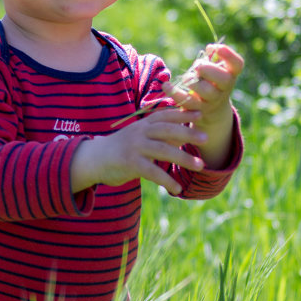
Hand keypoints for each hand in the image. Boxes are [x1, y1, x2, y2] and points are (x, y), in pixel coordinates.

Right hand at [70, 107, 208, 196]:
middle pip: (167, 130)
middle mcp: (139, 132)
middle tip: (206, 137)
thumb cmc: (120, 149)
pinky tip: (177, 189)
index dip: (182, 112)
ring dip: (183, 158)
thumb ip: (159, 136)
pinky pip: (152, 172)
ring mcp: (134, 147)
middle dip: (188, 132)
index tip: (200, 112)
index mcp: (143, 124)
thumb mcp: (138, 137)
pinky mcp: (130, 163)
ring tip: (201, 166)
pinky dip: (166, 180)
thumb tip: (184, 135)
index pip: (165, 115)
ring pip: (163, 150)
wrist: (93, 160)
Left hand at [168, 43, 242, 166]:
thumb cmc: (211, 81)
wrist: (212, 110)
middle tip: (197, 66)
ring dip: (193, 81)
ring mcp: (213, 100)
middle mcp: (225, 89)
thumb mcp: (215, 70)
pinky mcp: (198, 110)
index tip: (215, 47)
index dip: (228, 55)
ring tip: (187, 78)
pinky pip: (187, 102)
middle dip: (208, 70)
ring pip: (206, 91)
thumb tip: (210, 49)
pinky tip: (166, 85)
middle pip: (223, 79)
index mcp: (231, 75)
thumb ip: (212, 59)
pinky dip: (175, 93)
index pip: (237, 65)